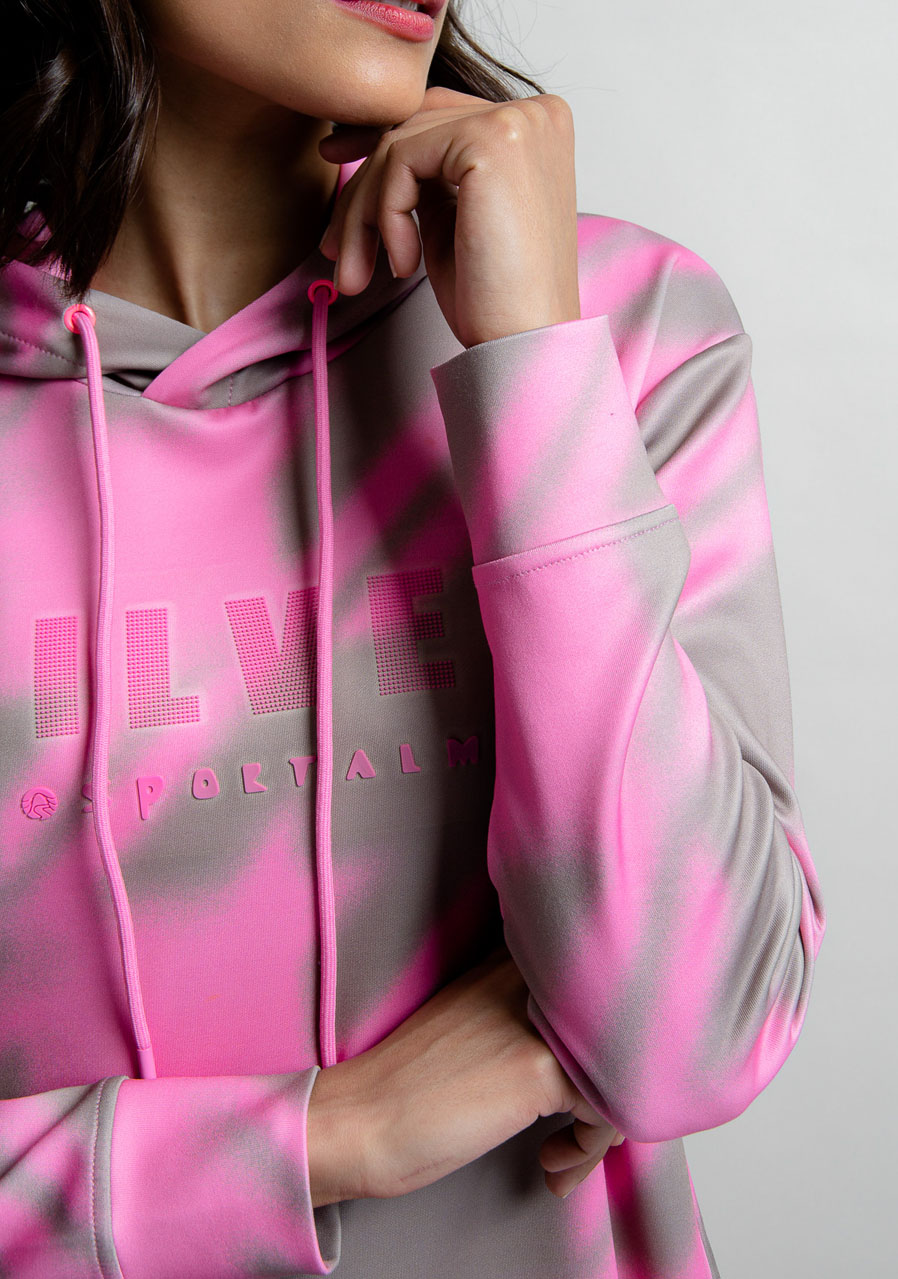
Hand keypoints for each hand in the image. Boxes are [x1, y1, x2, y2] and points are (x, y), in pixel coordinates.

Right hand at [307, 943, 623, 1205]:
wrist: (359, 1120)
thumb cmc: (409, 1089)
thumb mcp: (474, 1025)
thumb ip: (528, 1019)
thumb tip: (590, 1056)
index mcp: (511, 962)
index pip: (595, 993)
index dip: (594, 1052)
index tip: (571, 1094)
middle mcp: (529, 979)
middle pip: (613, 1033)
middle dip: (603, 1094)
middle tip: (572, 1137)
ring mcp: (539, 1020)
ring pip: (619, 1072)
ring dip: (598, 1130)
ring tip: (560, 1156)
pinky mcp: (541, 1068)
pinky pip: (609, 1111)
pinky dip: (588, 1150)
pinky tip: (549, 1164)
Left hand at [317, 86, 580, 349]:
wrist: (525, 343)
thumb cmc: (495, 301)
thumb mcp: (456, 220)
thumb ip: (431, 176)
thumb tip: (376, 148)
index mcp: (533, 128)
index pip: (437, 113)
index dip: (379, 139)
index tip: (332, 158)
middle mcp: (532, 112)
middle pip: (413, 126)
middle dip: (361, 188)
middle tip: (331, 245)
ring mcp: (515, 121)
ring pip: (399, 145)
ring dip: (364, 215)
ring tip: (356, 273)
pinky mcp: (492, 140)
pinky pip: (401, 161)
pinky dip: (386, 216)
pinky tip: (403, 265)